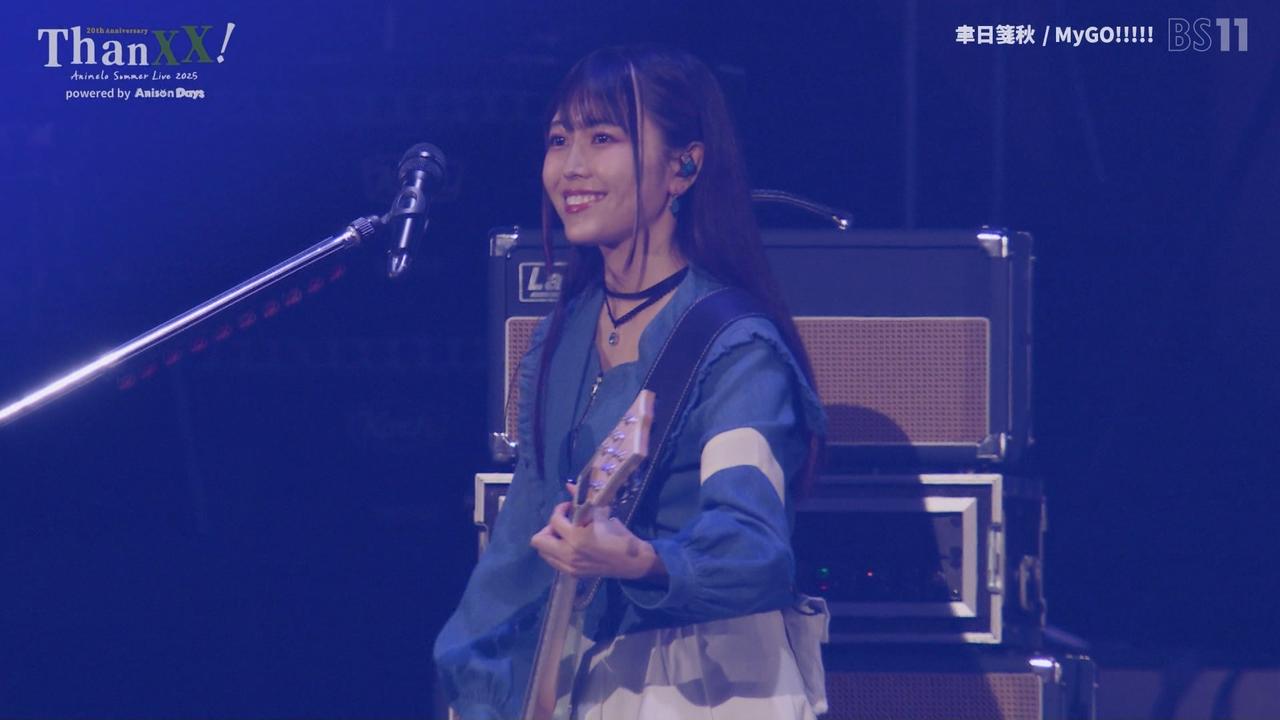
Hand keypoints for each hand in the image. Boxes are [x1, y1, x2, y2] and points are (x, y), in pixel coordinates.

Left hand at [529, 499, 665, 579]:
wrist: (632, 562)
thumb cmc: (619, 536)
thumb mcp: (602, 515)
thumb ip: (582, 501)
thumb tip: (569, 485)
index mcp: (577, 537)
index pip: (554, 520)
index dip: (559, 509)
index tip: (568, 507)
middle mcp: (569, 554)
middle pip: (538, 541)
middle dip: (547, 529)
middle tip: (562, 524)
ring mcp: (570, 567)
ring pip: (543, 553)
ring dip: (551, 541)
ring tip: (565, 535)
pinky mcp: (573, 574)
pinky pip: (553, 562)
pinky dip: (557, 552)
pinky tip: (571, 546)